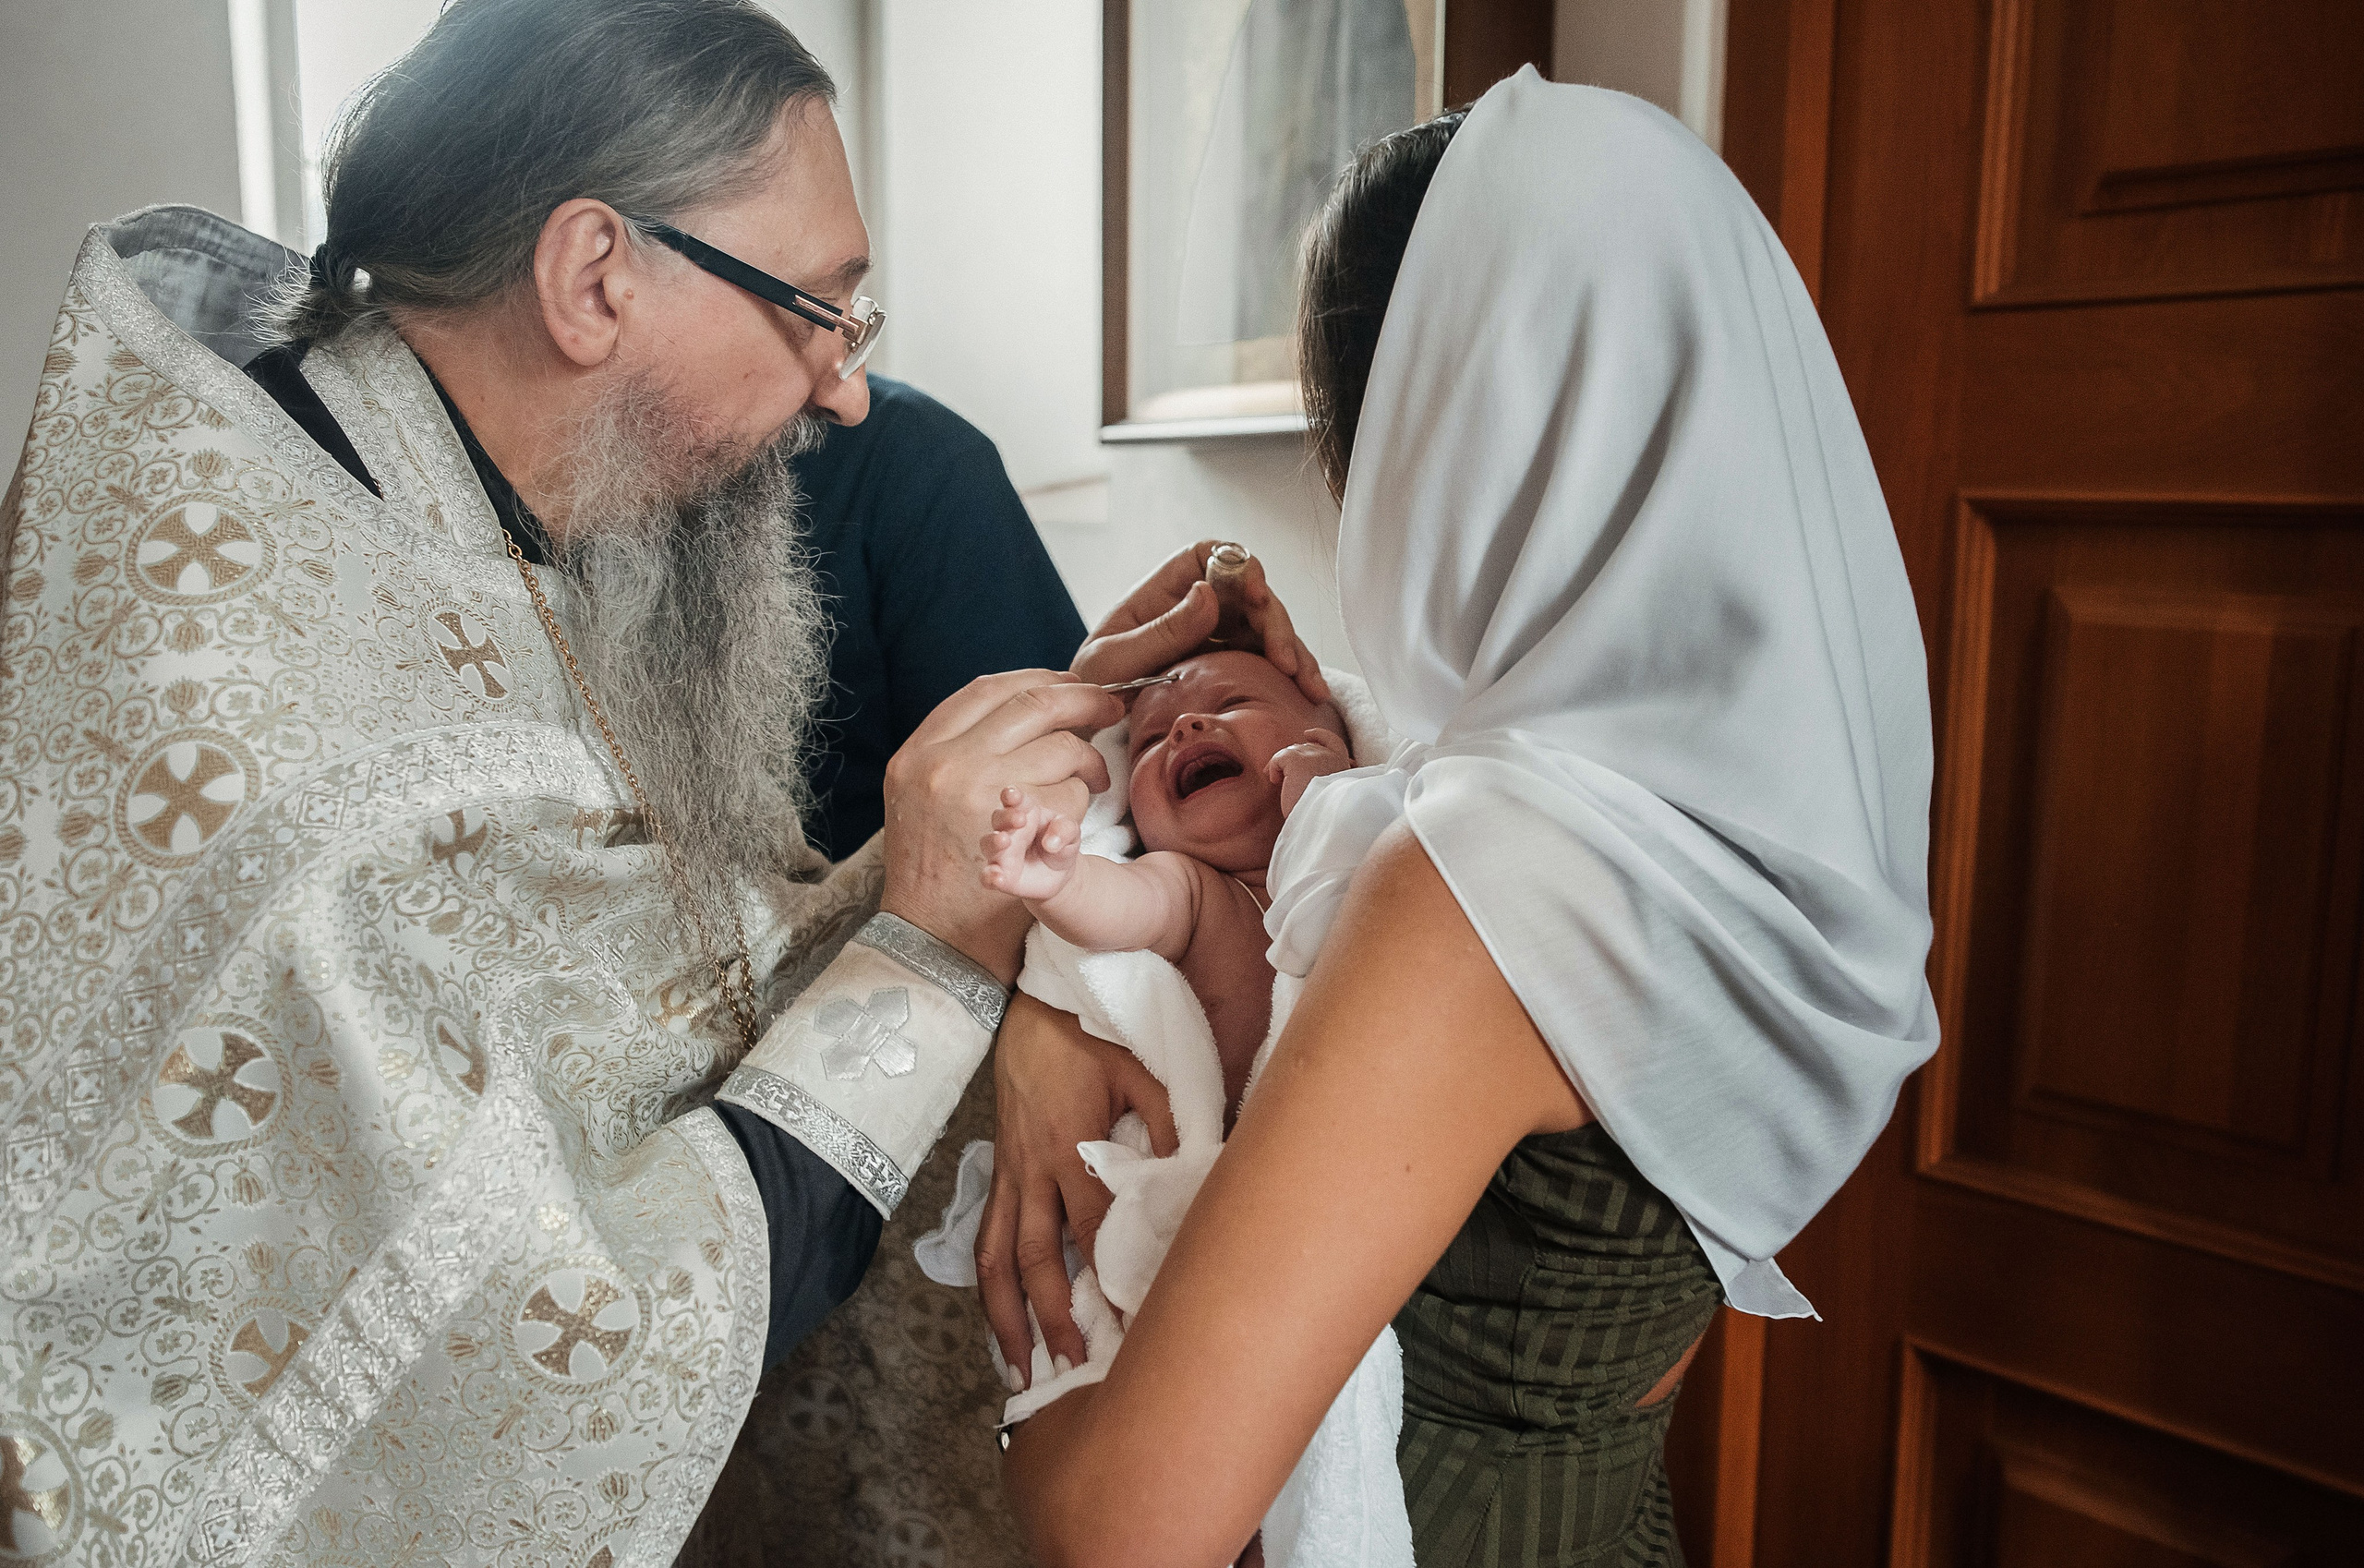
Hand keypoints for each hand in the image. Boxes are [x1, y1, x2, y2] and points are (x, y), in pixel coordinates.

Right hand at [882, 671, 1122, 983]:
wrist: (928, 943)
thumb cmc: (933, 874)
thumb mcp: (922, 798)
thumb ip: (961, 753)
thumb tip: (1028, 708)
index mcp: (919, 751)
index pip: (987, 689)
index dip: (1037, 681)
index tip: (1068, 684)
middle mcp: (945, 763)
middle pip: (1032, 704)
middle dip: (1082, 700)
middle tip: (1111, 706)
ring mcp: (979, 794)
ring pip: (1061, 748)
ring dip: (1090, 760)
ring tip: (1097, 777)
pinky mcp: (1018, 831)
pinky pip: (1072, 794)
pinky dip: (1083, 803)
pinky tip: (1073, 822)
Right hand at [977, 994, 1177, 1381]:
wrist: (1032, 1004)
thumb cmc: (1091, 1037)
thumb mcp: (1141, 1070)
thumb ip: (1169, 1121)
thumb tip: (1197, 1173)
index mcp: (1071, 1148)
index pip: (1094, 1230)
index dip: (1109, 1281)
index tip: (1128, 1327)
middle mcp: (1034, 1171)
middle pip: (1039, 1260)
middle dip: (1051, 1319)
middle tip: (1070, 1369)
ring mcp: (1011, 1174)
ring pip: (998, 1259)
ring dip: (1006, 1317)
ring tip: (1018, 1368)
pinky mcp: (999, 1170)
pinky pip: (988, 1236)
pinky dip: (991, 1283)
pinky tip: (1001, 1316)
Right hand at [980, 787, 1083, 901]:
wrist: (1060, 874)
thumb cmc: (1061, 844)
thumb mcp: (1071, 833)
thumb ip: (1064, 831)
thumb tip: (1051, 842)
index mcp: (1024, 811)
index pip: (1014, 799)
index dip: (1011, 795)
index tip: (1013, 795)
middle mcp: (1008, 829)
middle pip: (999, 818)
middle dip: (1006, 817)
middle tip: (1021, 819)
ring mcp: (1001, 853)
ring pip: (988, 844)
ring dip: (994, 841)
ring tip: (1004, 841)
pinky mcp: (1000, 875)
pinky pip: (987, 875)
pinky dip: (989, 876)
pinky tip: (997, 878)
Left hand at [1071, 542, 1329, 705]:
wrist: (1088, 728)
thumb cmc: (1092, 686)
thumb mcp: (1114, 660)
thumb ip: (1161, 631)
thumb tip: (1208, 593)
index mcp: (1163, 591)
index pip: (1209, 555)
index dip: (1239, 566)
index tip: (1255, 594)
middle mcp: (1195, 607)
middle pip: (1249, 596)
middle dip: (1274, 623)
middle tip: (1286, 660)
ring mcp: (1216, 636)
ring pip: (1266, 628)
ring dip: (1294, 652)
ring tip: (1309, 686)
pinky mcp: (1230, 665)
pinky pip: (1267, 661)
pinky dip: (1292, 674)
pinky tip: (1311, 692)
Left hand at [1267, 726, 1352, 814]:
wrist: (1321, 821)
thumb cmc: (1323, 816)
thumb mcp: (1329, 795)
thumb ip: (1324, 780)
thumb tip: (1305, 773)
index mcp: (1343, 767)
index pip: (1334, 742)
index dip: (1320, 735)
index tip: (1308, 735)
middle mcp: (1332, 757)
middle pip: (1307, 747)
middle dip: (1293, 756)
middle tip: (1280, 774)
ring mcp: (1315, 756)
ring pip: (1292, 751)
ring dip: (1282, 764)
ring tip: (1277, 780)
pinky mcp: (1297, 761)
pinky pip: (1279, 759)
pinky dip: (1273, 769)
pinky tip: (1275, 782)